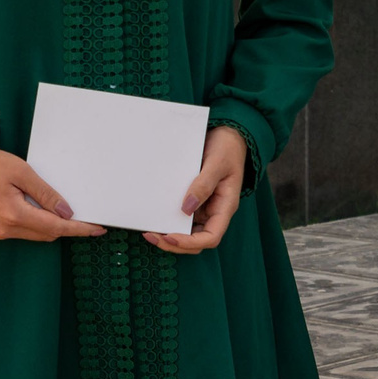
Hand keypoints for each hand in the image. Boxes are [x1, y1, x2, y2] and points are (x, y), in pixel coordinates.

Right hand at [0, 144, 106, 241]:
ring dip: (55, 226)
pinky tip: (48, 211)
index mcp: (14, 215)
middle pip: (48, 234)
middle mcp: (6, 229)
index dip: (79, 229)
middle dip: (69, 228)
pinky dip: (40, 223)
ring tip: (72, 214)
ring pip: (37, 234)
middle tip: (89, 218)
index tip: (97, 228)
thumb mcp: (21, 172)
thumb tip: (66, 212)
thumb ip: (45, 194)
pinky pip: (25, 229)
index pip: (55, 227)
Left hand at [144, 126, 247, 254]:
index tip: (170, 237)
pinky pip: (181, 216)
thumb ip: (203, 185)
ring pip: (187, 232)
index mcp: (225, 207)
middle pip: (196, 240)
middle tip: (152, 236)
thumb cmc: (227, 148)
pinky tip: (155, 216)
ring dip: (169, 236)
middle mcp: (214, 212)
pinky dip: (169, 221)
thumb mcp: (217, 163)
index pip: (210, 237)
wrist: (228, 135)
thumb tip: (186, 209)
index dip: (190, 243)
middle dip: (174, 243)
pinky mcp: (195, 200)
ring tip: (149, 231)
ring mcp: (204, 207)